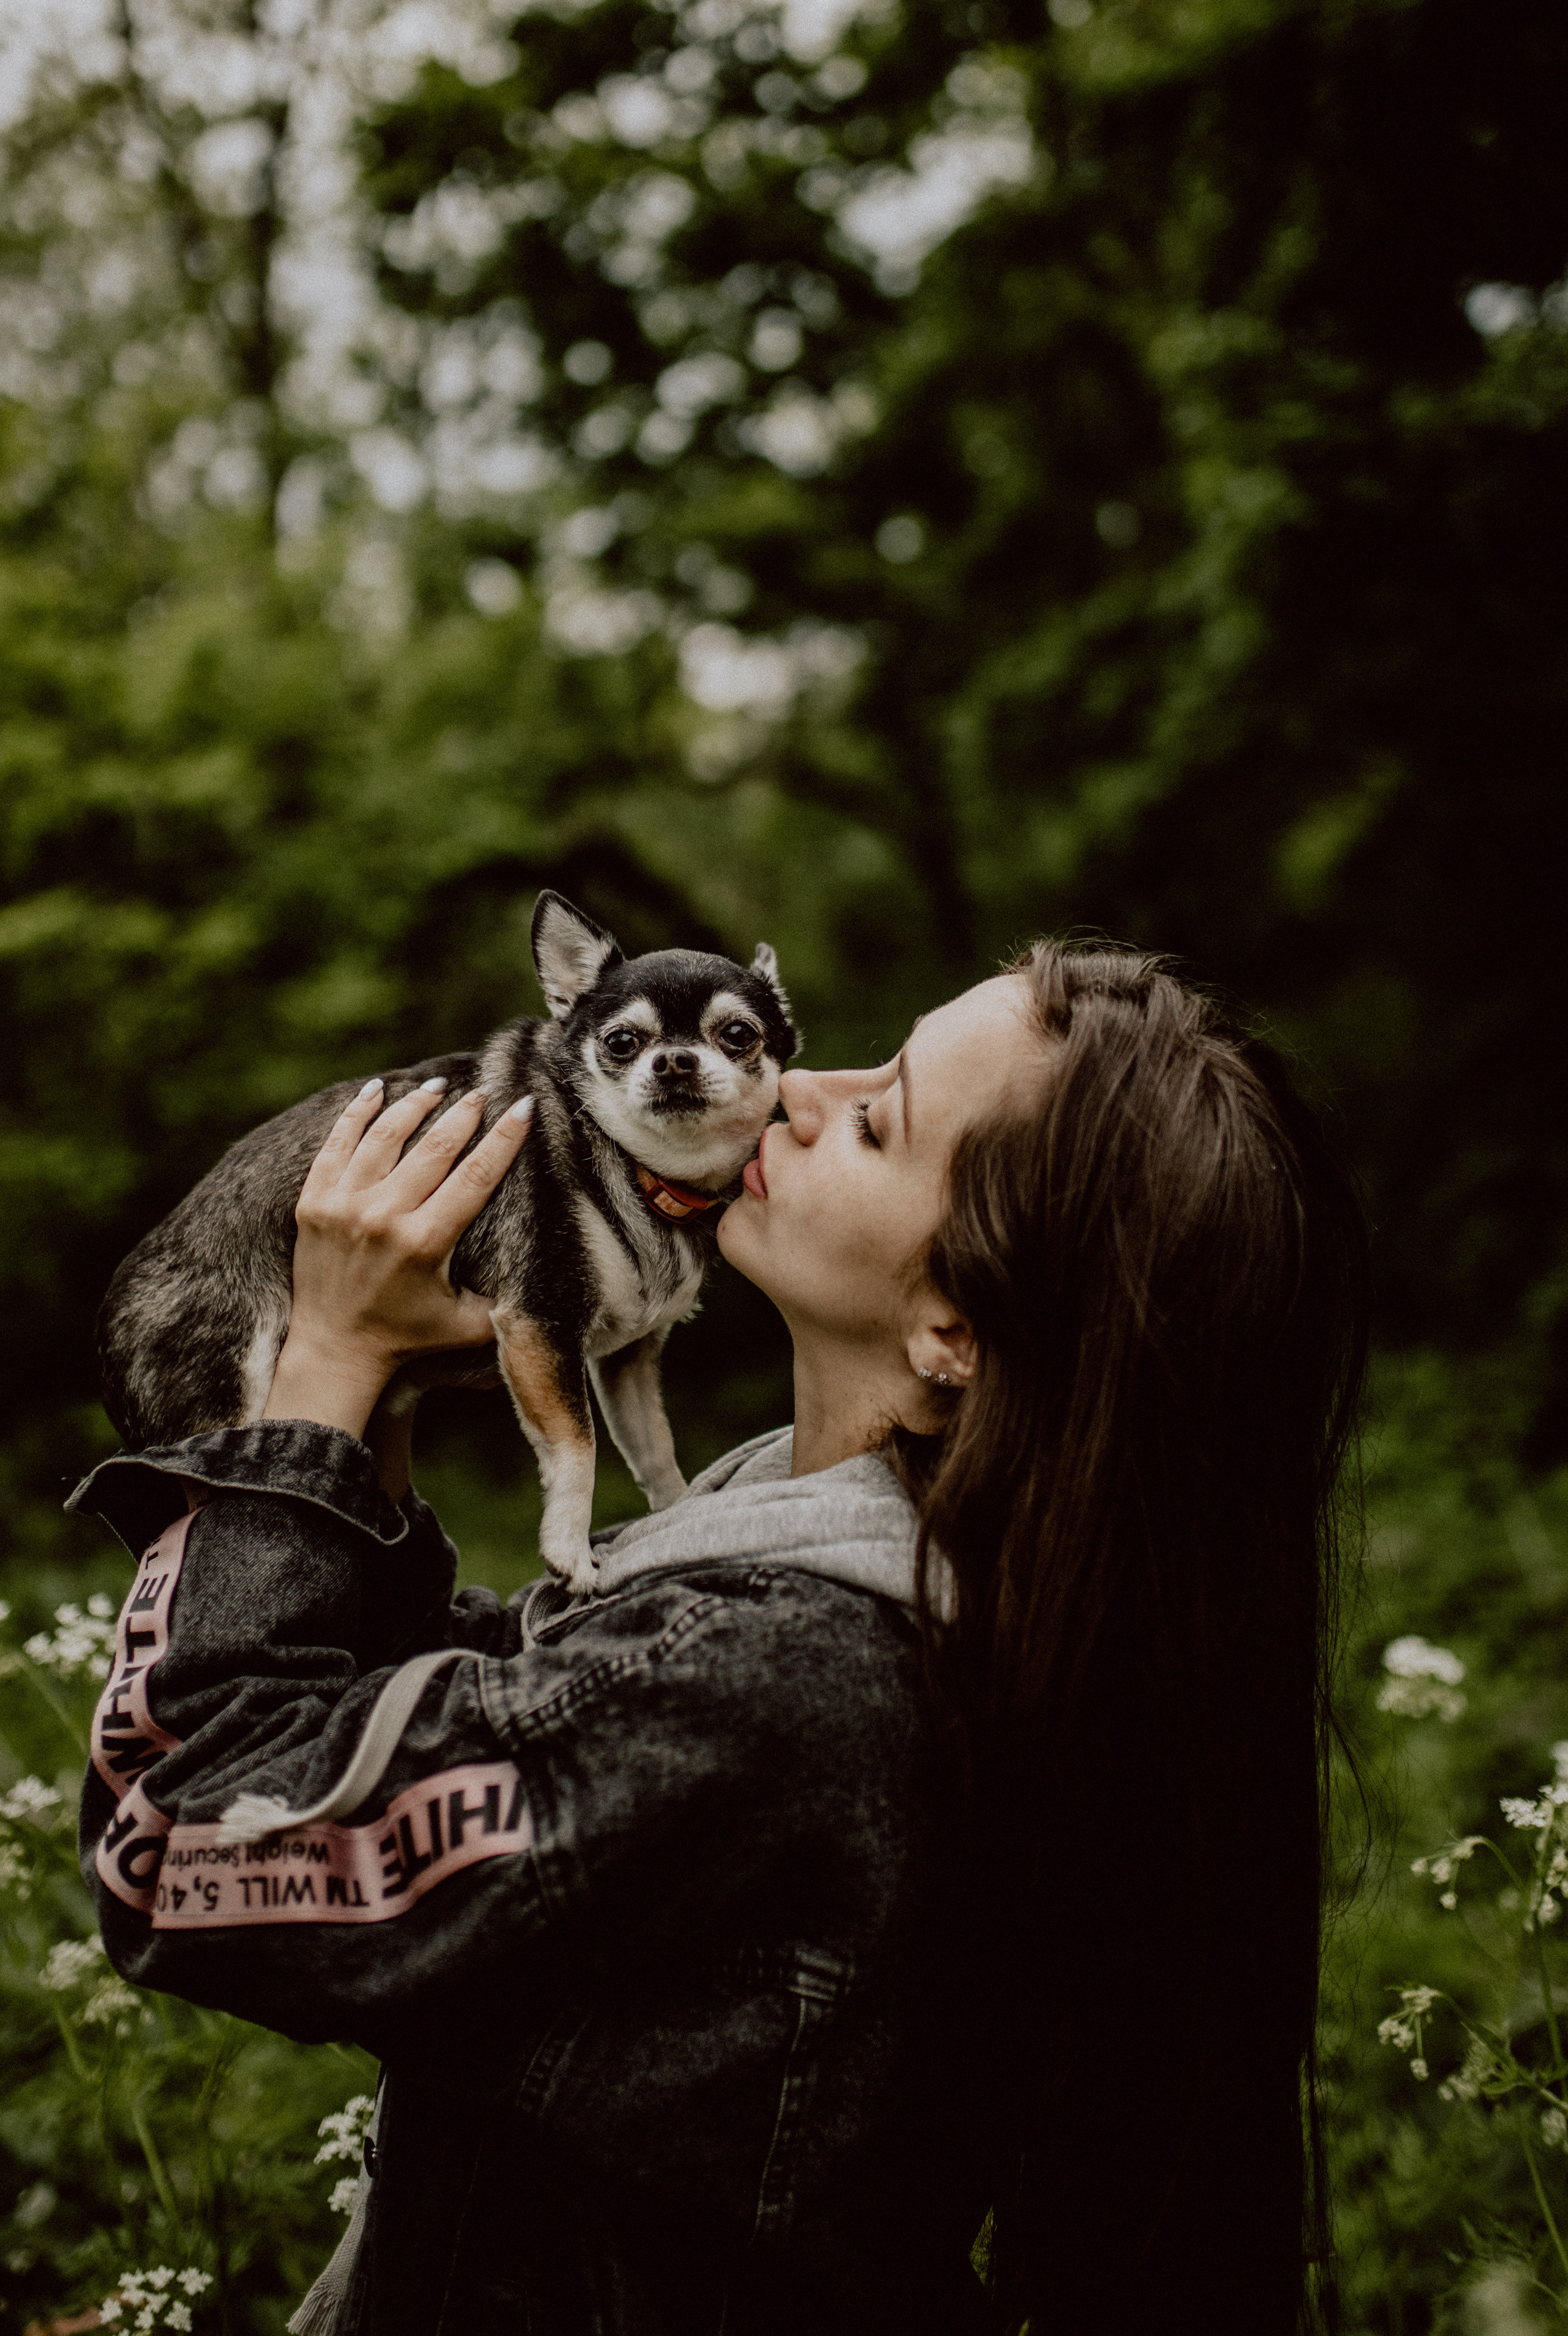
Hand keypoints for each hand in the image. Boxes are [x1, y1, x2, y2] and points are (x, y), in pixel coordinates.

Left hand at [262, 1078, 533, 1443]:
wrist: (334, 1350)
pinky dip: (357, 1113)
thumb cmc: (408, 1337)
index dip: (504, 1138)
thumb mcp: (467, 1325)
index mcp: (425, 1243)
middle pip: (433, 1148)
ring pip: (384, 1137)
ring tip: (438, 1087)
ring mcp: (343, 1206)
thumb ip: (508, 1303)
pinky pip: (337, 1145)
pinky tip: (377, 1089)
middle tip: (484, 1090)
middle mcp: (383, 1218)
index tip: (524, 1106)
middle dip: (464, 1113)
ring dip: (415, 1105)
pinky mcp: (313, 1203)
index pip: (475, 1175)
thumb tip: (553, 1277)